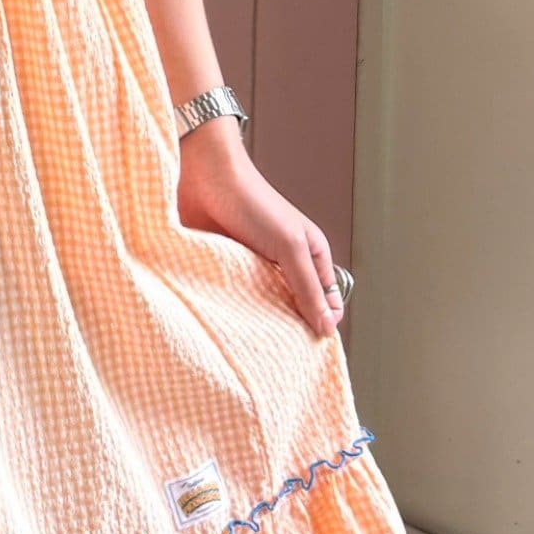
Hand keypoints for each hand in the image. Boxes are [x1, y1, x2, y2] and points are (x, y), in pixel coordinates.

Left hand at [175, 118, 344, 337]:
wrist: (205, 177)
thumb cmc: (253, 203)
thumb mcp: (289, 246)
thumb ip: (308, 287)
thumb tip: (328, 328)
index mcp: (310, 256)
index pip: (325, 302)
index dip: (322, 324)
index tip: (310, 352)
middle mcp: (284, 264)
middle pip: (294, 308)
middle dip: (290, 328)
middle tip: (279, 356)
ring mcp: (253, 268)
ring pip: (262, 306)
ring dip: (258, 322)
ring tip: (254, 345)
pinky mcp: (224, 269)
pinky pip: (232, 298)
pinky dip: (232, 310)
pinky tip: (228, 325)